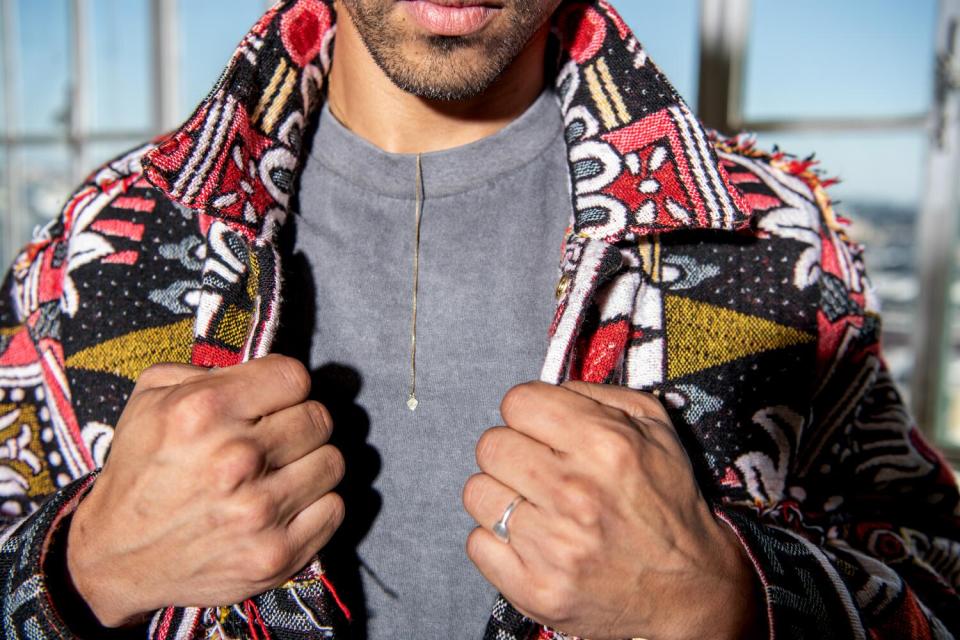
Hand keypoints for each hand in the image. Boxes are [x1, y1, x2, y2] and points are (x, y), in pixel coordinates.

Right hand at [66, 355, 344, 626]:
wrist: (116, 557)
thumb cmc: (140, 471)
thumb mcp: (151, 399)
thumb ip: (208, 370)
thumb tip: (260, 371)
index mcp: (205, 411)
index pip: (295, 377)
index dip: (285, 387)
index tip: (273, 401)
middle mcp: (236, 458)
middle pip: (319, 418)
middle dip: (299, 423)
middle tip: (275, 439)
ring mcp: (259, 511)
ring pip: (332, 462)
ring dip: (310, 464)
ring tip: (280, 472)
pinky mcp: (276, 554)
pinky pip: (334, 508)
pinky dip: (315, 505)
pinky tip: (285, 505)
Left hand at [463, 381, 762, 639]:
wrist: (689, 590)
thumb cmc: (667, 503)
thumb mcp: (656, 429)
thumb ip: (598, 396)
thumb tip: (548, 391)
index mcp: (604, 445)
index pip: (517, 403)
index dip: (527, 412)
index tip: (539, 428)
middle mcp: (575, 493)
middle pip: (491, 445)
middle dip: (512, 451)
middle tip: (537, 468)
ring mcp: (552, 546)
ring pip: (477, 493)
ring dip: (502, 495)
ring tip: (534, 505)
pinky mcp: (534, 589)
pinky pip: (478, 543)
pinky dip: (498, 540)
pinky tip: (530, 540)